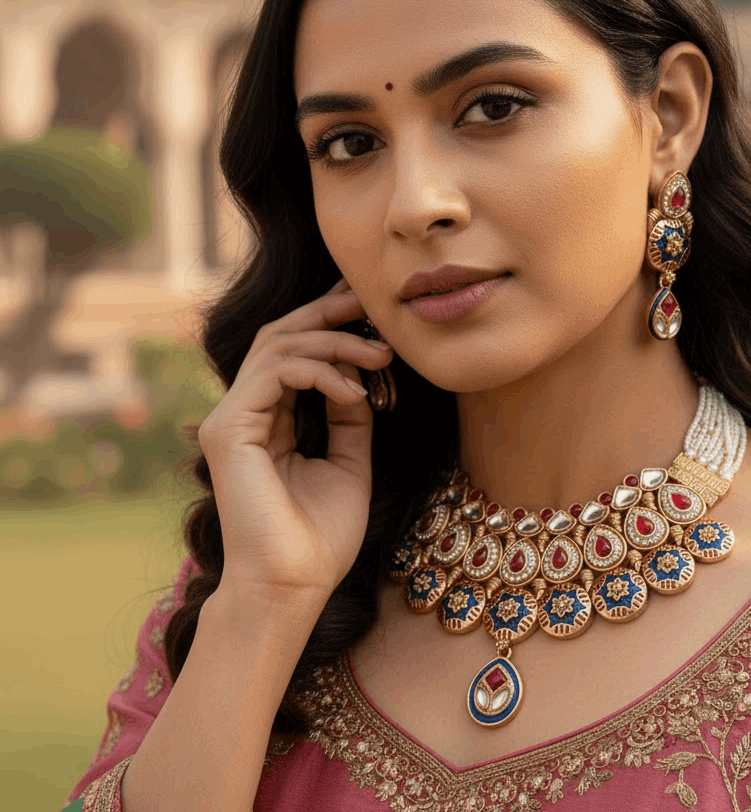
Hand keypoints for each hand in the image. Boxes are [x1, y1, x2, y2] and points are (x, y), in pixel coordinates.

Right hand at [196, 278, 392, 602]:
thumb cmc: (320, 538)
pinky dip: (320, 371)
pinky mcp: (229, 429)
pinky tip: (355, 390)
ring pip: (278, 346)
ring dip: (335, 342)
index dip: (329, 324)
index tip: (372, 313)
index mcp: (268, 421)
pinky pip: (275, 373)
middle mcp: (244, 414)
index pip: (292, 353)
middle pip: (279, 335)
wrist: (293, 587)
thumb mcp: (348, 462)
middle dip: (327, 311)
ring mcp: (231, 419)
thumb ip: (349, 417)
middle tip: (371, 304)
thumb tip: (361, 376)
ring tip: (379, 355)